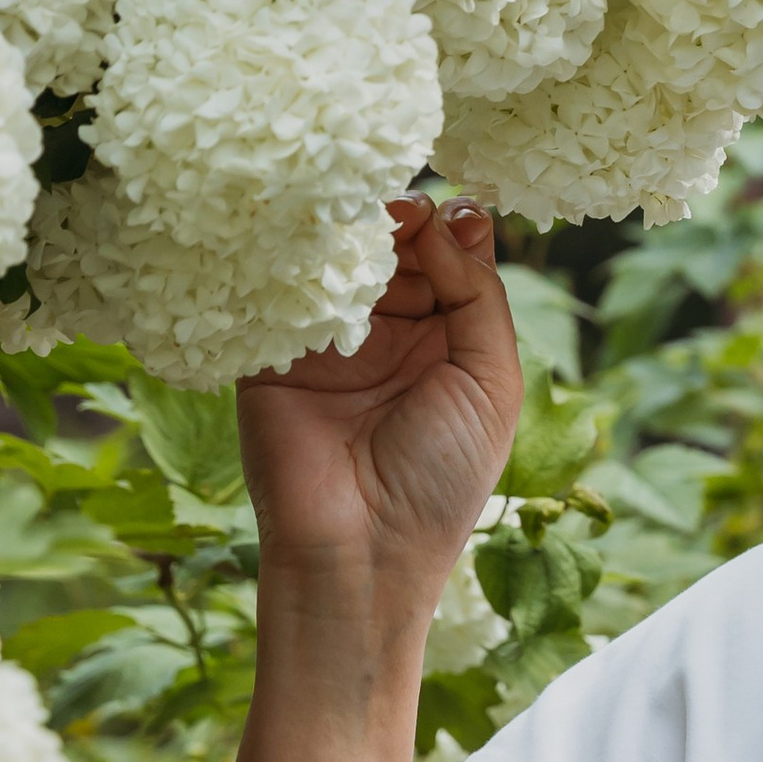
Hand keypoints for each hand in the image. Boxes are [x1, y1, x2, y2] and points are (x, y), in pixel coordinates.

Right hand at [235, 198, 524, 638]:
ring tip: (363, 221)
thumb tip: (456, 214)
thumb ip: (479, 296)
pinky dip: (294, 260)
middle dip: (401, 221)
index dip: (450, 227)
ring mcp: (328, 339)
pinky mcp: (271, 352)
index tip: (451, 209)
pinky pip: (279, 291)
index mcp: (447, 339)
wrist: (359, 552)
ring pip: (338, 260)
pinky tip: (311, 244)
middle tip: (400, 209)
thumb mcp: (491, 381)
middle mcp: (389, 332)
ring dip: (351, 234)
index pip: (450, 258)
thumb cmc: (441, 477)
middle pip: (393, 247)